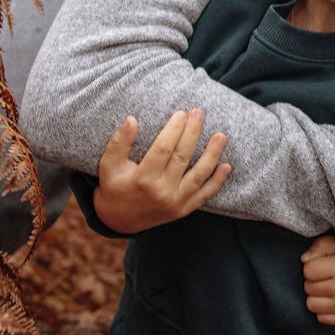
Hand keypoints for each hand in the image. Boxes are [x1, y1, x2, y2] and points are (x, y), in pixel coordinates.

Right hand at [94, 109, 230, 233]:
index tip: (181, 113)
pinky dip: (217, 181)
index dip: (174, 129)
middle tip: (200, 112)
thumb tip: (131, 119)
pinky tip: (226, 165)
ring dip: (212, 154)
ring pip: (198, 175)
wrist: (118, 221)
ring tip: (221, 135)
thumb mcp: (108, 165)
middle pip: (182, 157)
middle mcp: (161, 191)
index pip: (163, 148)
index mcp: (142, 178)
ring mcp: (174, 203)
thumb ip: (119, 142)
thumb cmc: (114, 187)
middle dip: (193, 132)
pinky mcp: (183, 210)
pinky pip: (204, 195)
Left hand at [301, 235, 334, 324]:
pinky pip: (321, 318)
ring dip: (317, 295)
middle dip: (315, 280)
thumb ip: (322, 246)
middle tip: (330, 275)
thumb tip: (303, 260)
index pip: (307, 270)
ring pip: (311, 304)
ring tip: (330, 286)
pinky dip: (325, 309)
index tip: (326, 263)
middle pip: (308, 287)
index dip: (314, 265)